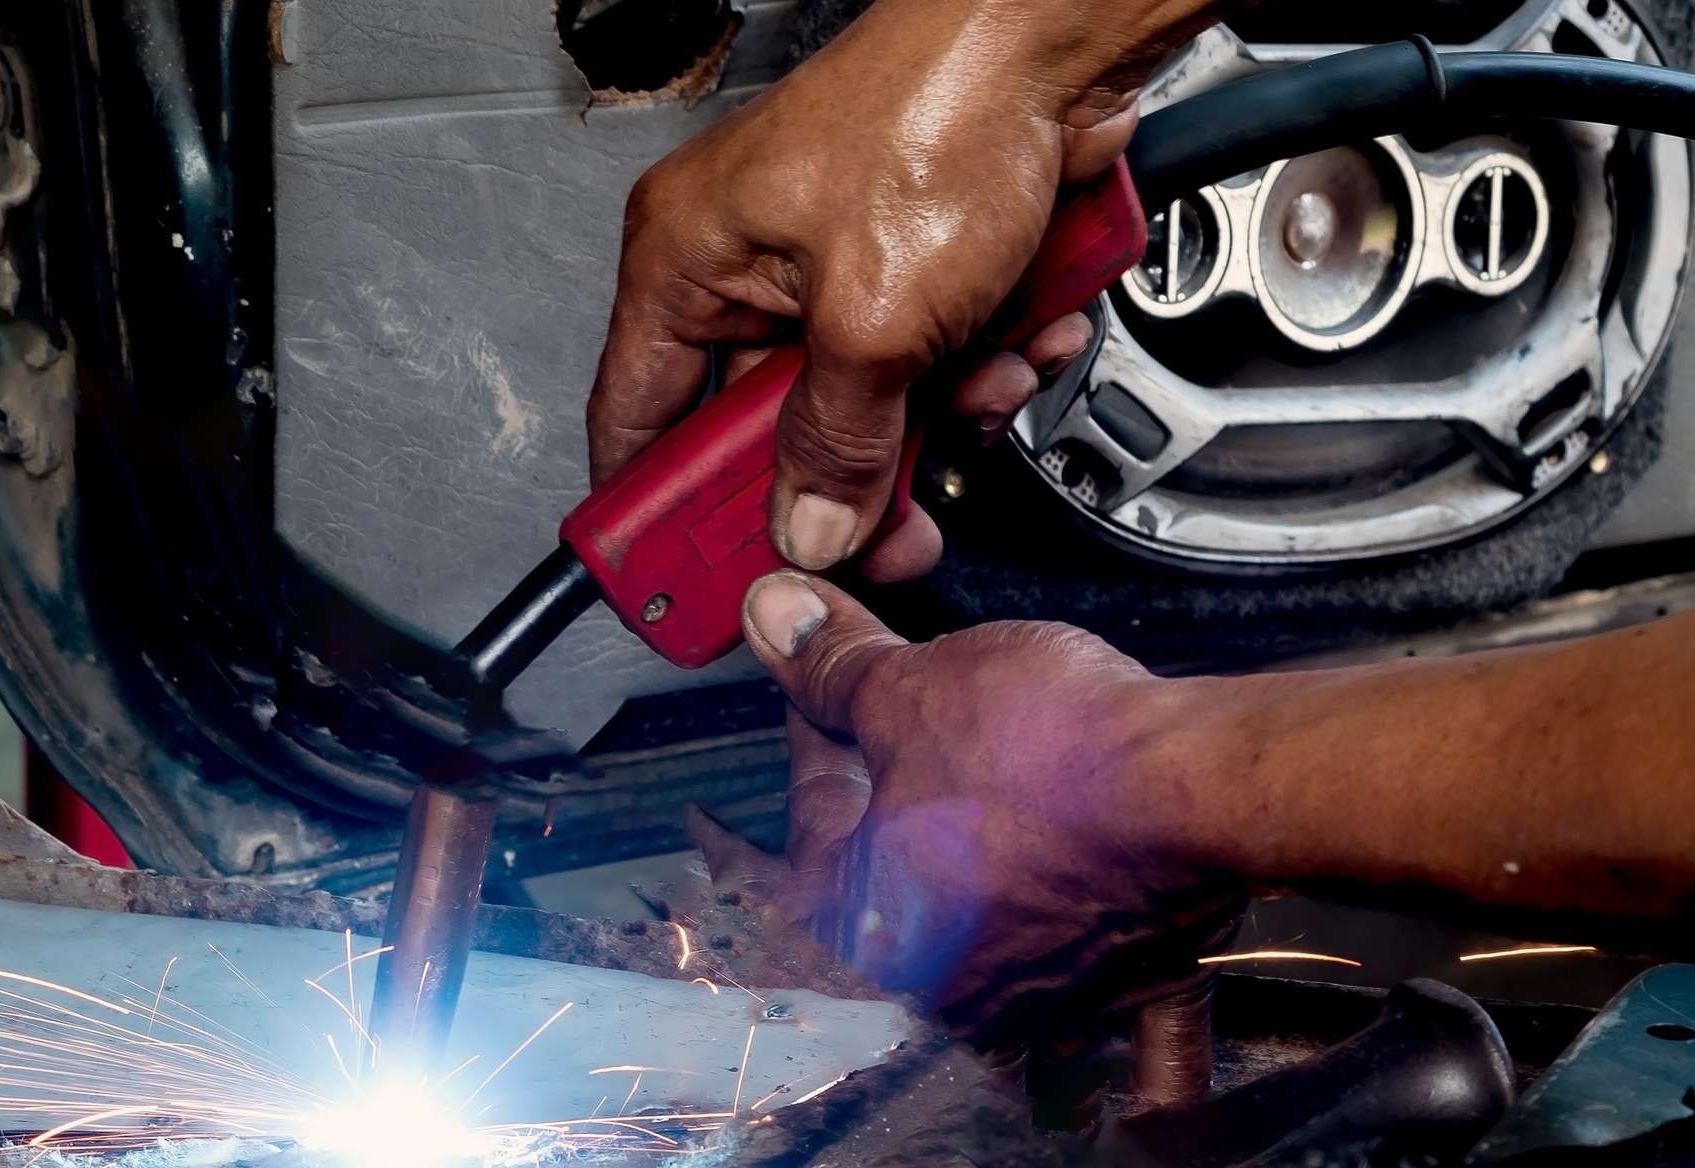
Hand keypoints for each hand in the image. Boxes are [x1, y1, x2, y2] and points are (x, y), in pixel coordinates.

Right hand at [587, 0, 1209, 580]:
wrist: (1060, 44)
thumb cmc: (942, 112)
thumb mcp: (874, 318)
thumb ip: (835, 443)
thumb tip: (810, 526)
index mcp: (687, 261)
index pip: (635, 422)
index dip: (657, 517)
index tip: (680, 585)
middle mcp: (749, 267)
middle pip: (763, 438)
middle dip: (840, 480)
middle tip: (879, 528)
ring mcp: (836, 271)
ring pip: (864, 414)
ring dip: (935, 420)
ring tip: (978, 378)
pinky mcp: (916, 270)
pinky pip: (931, 368)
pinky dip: (981, 371)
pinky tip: (1017, 338)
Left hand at [720, 571, 1242, 1039]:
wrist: (1192, 789)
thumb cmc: (1041, 750)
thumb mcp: (917, 688)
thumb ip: (837, 668)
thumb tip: (772, 614)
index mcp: (865, 931)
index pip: (801, 829)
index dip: (807, 742)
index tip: (816, 699)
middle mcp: (945, 993)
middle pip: (893, 903)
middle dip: (883, 825)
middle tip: (890, 741)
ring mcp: (1042, 1002)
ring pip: (997, 979)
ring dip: (983, 928)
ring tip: (983, 842)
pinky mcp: (1133, 986)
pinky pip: (1134, 1043)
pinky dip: (1143, 1074)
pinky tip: (1145, 1108)